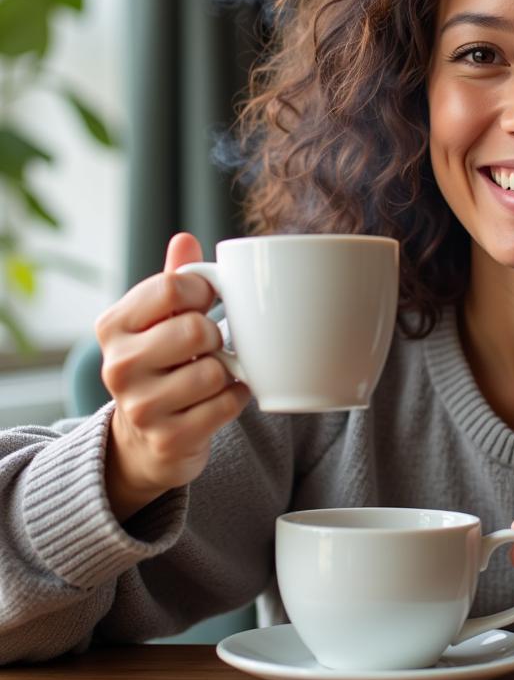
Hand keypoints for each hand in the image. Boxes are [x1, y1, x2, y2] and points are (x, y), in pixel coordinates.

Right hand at [97, 232, 249, 520]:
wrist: (146, 440)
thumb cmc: (162, 363)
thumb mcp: (159, 320)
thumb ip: (174, 280)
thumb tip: (185, 239)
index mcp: (113, 326)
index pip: (171, 286)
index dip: (203, 291)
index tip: (205, 303)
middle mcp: (118, 366)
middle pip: (195, 329)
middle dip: (214, 335)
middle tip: (208, 345)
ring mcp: (140, 407)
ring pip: (213, 371)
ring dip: (227, 372)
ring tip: (213, 374)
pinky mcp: (168, 439)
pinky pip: (226, 405)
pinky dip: (235, 398)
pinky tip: (222, 397)